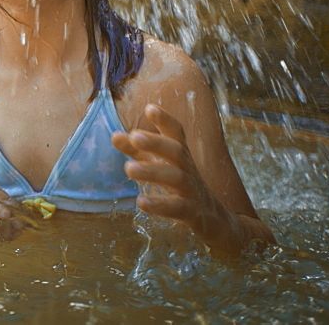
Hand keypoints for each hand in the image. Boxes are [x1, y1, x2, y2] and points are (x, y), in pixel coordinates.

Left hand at [112, 104, 230, 243]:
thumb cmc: (180, 186)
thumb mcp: (159, 164)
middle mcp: (188, 168)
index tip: (150, 108)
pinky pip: (178, 208)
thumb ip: (136, 151)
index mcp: (179, 154)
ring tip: (128, 168)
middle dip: (156, 142)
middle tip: (134, 136)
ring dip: (152, 172)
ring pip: (177, 178)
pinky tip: (141, 202)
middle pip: (177, 150)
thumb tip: (115, 135)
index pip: (176, 132)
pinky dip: (160, 205)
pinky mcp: (192, 213)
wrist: (213, 219)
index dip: (165, 119)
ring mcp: (192, 191)